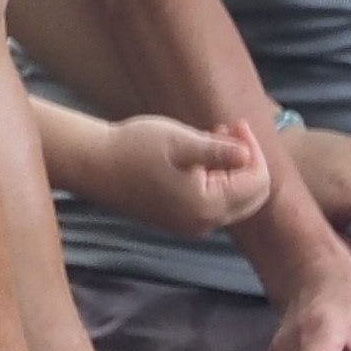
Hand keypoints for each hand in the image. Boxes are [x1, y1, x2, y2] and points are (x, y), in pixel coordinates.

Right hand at [72, 113, 269, 238]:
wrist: (92, 165)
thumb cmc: (132, 148)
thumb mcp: (180, 141)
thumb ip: (218, 151)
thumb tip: (248, 155)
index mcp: (207, 206)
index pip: (257, 183)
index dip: (254, 151)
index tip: (237, 125)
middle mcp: (203, 224)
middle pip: (252, 198)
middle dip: (249, 162)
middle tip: (231, 129)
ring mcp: (191, 225)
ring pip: (233, 199)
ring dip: (232, 168)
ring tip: (214, 134)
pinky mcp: (179, 220)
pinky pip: (212, 202)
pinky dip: (217, 178)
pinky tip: (200, 153)